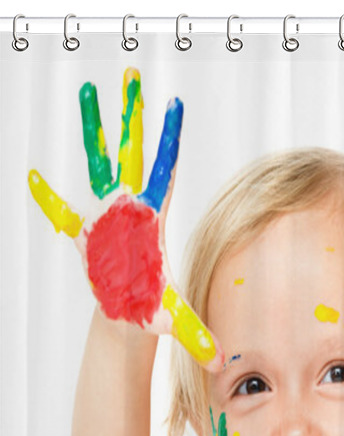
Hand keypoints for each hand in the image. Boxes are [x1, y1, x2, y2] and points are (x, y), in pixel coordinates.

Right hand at [28, 67, 223, 370]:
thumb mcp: (174, 321)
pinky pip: (60, 209)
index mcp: (151, 220)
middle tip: (133, 77)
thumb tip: (218, 359)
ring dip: (93, 130)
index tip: (176, 108)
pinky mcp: (83, 231)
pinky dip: (47, 196)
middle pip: (130, 154)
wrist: (127, 314)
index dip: (169, 142)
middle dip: (131, 117)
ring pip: (96, 163)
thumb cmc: (152, 311)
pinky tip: (34, 175)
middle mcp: (129, 210)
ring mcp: (105, 216)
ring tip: (88, 92)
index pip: (163, 174)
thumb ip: (196, 335)